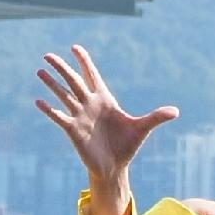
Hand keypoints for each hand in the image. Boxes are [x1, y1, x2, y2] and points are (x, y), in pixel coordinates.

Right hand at [33, 47, 175, 214]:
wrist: (115, 167)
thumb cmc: (127, 146)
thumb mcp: (143, 128)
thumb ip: (156, 117)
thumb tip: (176, 111)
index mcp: (105, 99)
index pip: (93, 76)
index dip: (85, 62)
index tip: (75, 47)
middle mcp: (89, 104)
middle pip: (73, 81)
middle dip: (62, 68)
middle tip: (47, 55)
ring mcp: (80, 116)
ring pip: (64, 96)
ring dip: (51, 84)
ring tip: (39, 71)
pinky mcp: (73, 130)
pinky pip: (59, 117)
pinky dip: (49, 110)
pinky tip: (38, 101)